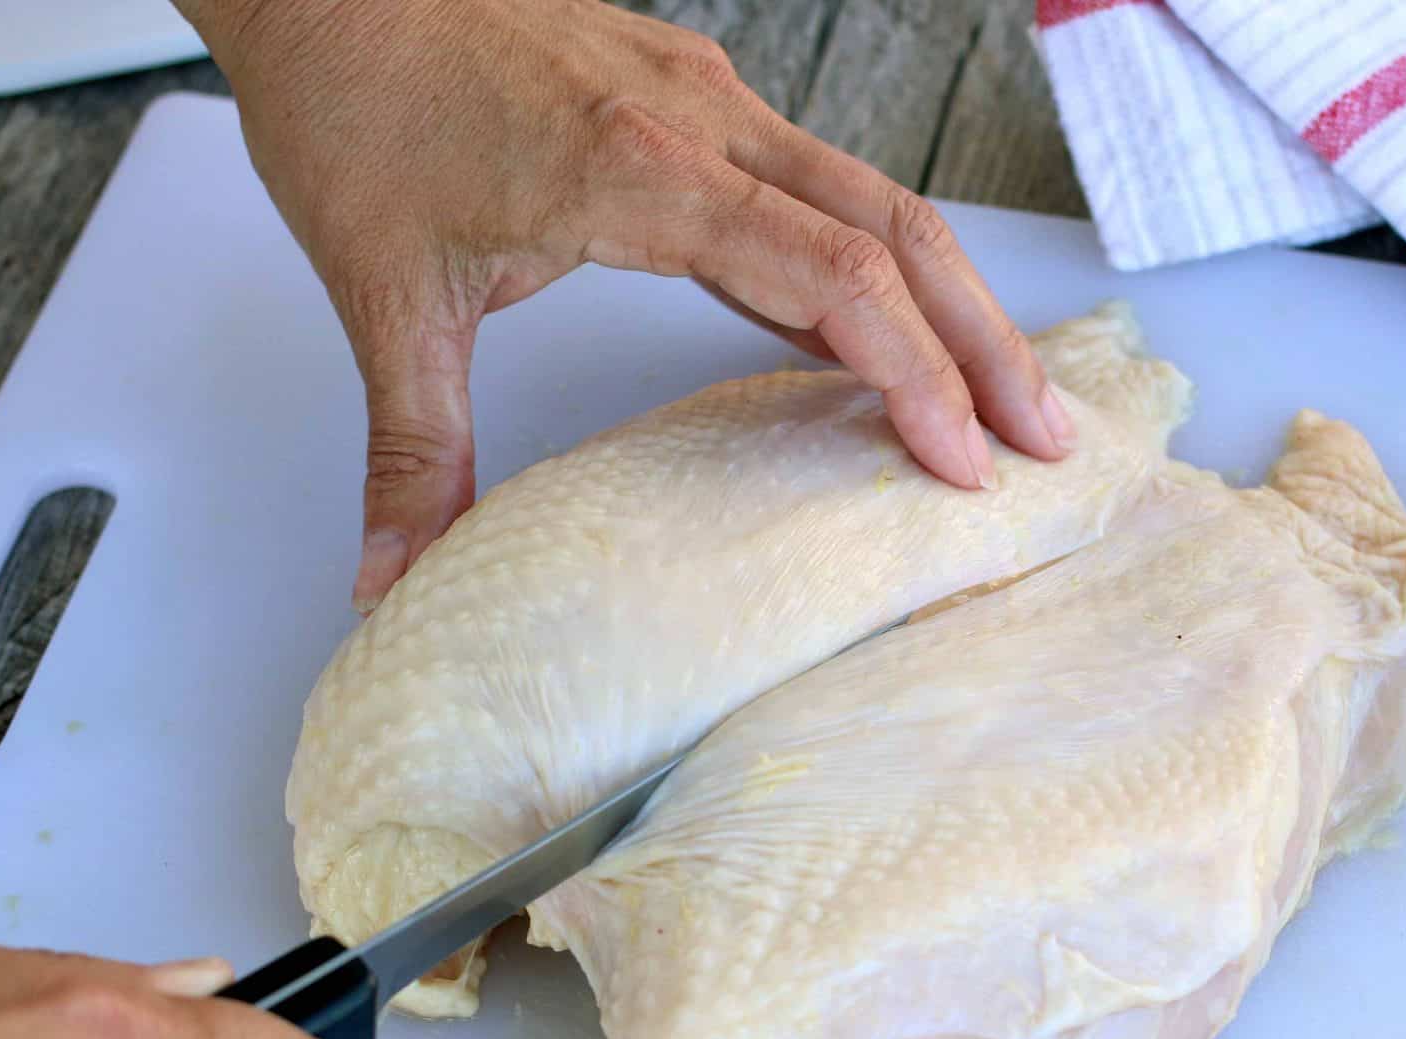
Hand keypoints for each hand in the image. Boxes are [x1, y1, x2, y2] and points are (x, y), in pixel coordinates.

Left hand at [176, 0, 1077, 611]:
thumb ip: (408, 446)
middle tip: (1047, 440)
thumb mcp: (383, 294)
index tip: (961, 464)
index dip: (914, 372)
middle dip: (983, 341)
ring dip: (949, 297)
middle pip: (896, 228)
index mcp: (641, 168)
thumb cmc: (358, 109)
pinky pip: (818, 183)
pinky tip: (889, 326)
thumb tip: (391, 576)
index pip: (832, 273)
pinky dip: (876, 260)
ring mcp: (708, 98)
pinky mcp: (695, 96)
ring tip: (1003, 393)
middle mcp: (702, 121)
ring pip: (874, 196)